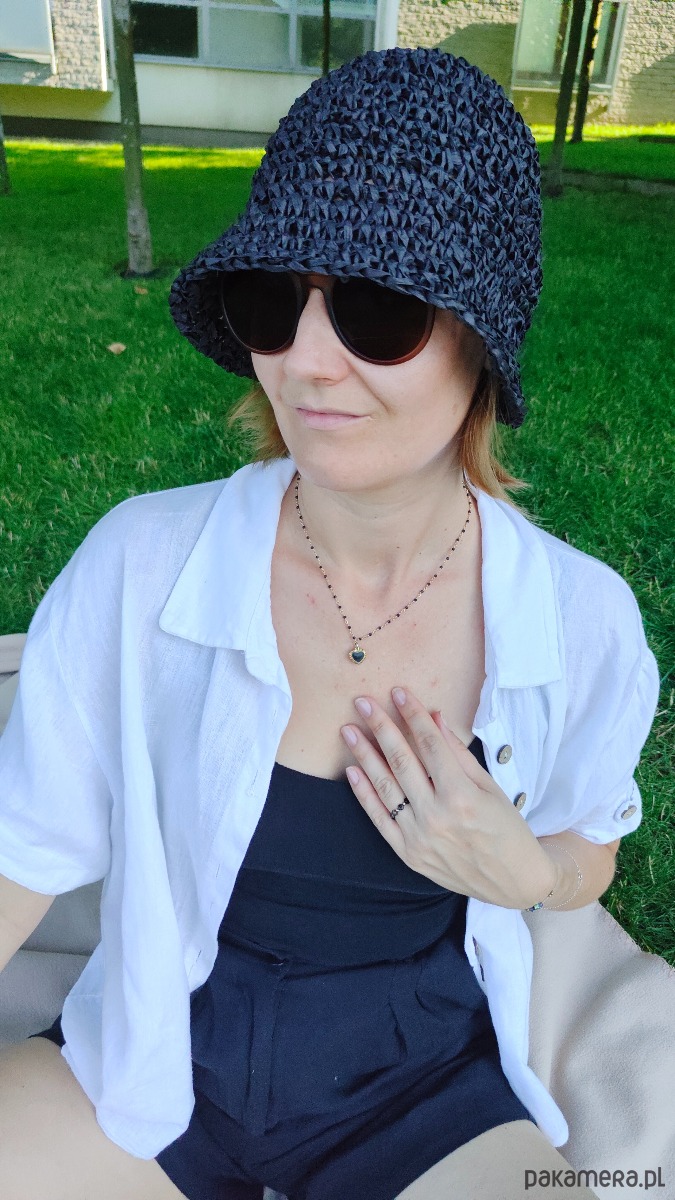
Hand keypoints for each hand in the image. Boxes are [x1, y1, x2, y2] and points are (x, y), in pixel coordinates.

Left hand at [340, 687, 557, 908]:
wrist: (514, 882)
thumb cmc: (508, 830)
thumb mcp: (491, 788)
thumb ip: (459, 754)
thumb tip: (434, 718)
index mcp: (462, 796)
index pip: (430, 745)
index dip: (413, 715)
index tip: (398, 692)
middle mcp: (437, 816)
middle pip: (402, 761)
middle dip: (381, 727)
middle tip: (363, 702)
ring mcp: (419, 837)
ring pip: (385, 787)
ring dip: (364, 755)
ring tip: (348, 731)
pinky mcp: (408, 854)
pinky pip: (379, 819)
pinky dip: (364, 793)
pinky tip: (352, 770)